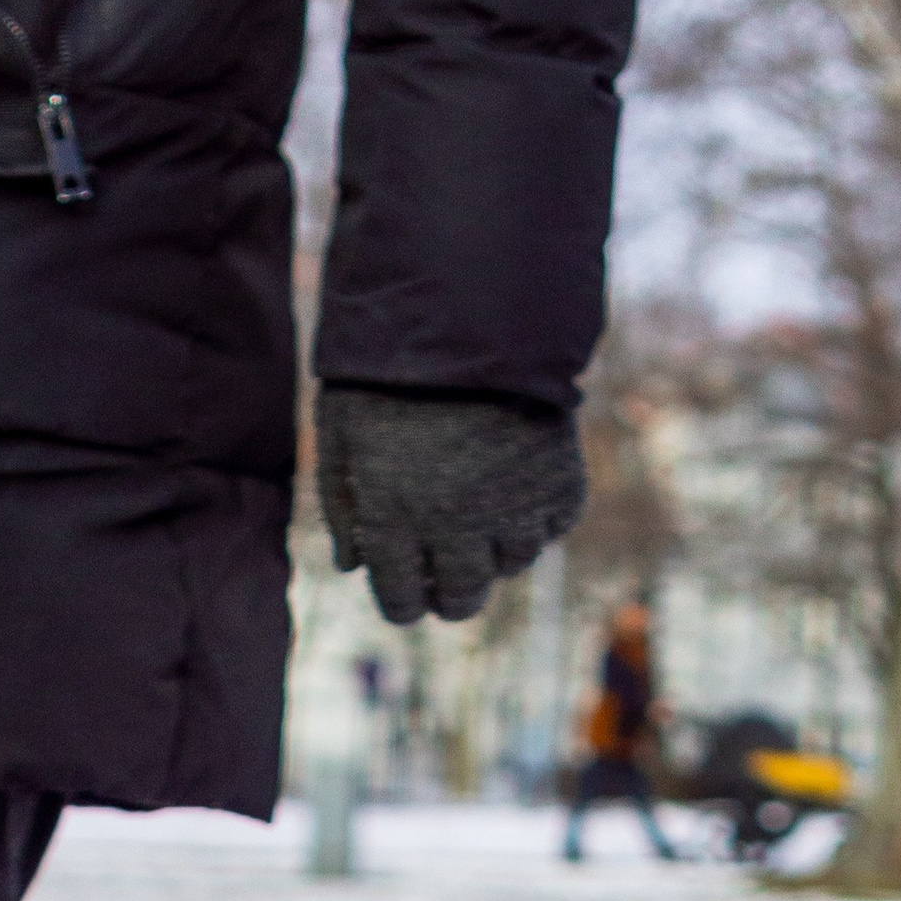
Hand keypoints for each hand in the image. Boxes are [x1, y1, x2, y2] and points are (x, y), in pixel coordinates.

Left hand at [317, 385, 586, 626]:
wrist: (469, 299)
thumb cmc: (390, 361)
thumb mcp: (341, 427)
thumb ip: (342, 501)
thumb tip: (353, 566)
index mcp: (394, 517)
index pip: (403, 602)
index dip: (403, 600)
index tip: (409, 589)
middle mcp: (456, 524)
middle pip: (462, 600)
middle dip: (451, 591)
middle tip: (449, 570)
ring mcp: (514, 505)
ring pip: (512, 564)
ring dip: (497, 545)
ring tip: (486, 506)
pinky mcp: (559, 478)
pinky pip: (555, 524)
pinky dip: (540, 511)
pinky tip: (521, 480)